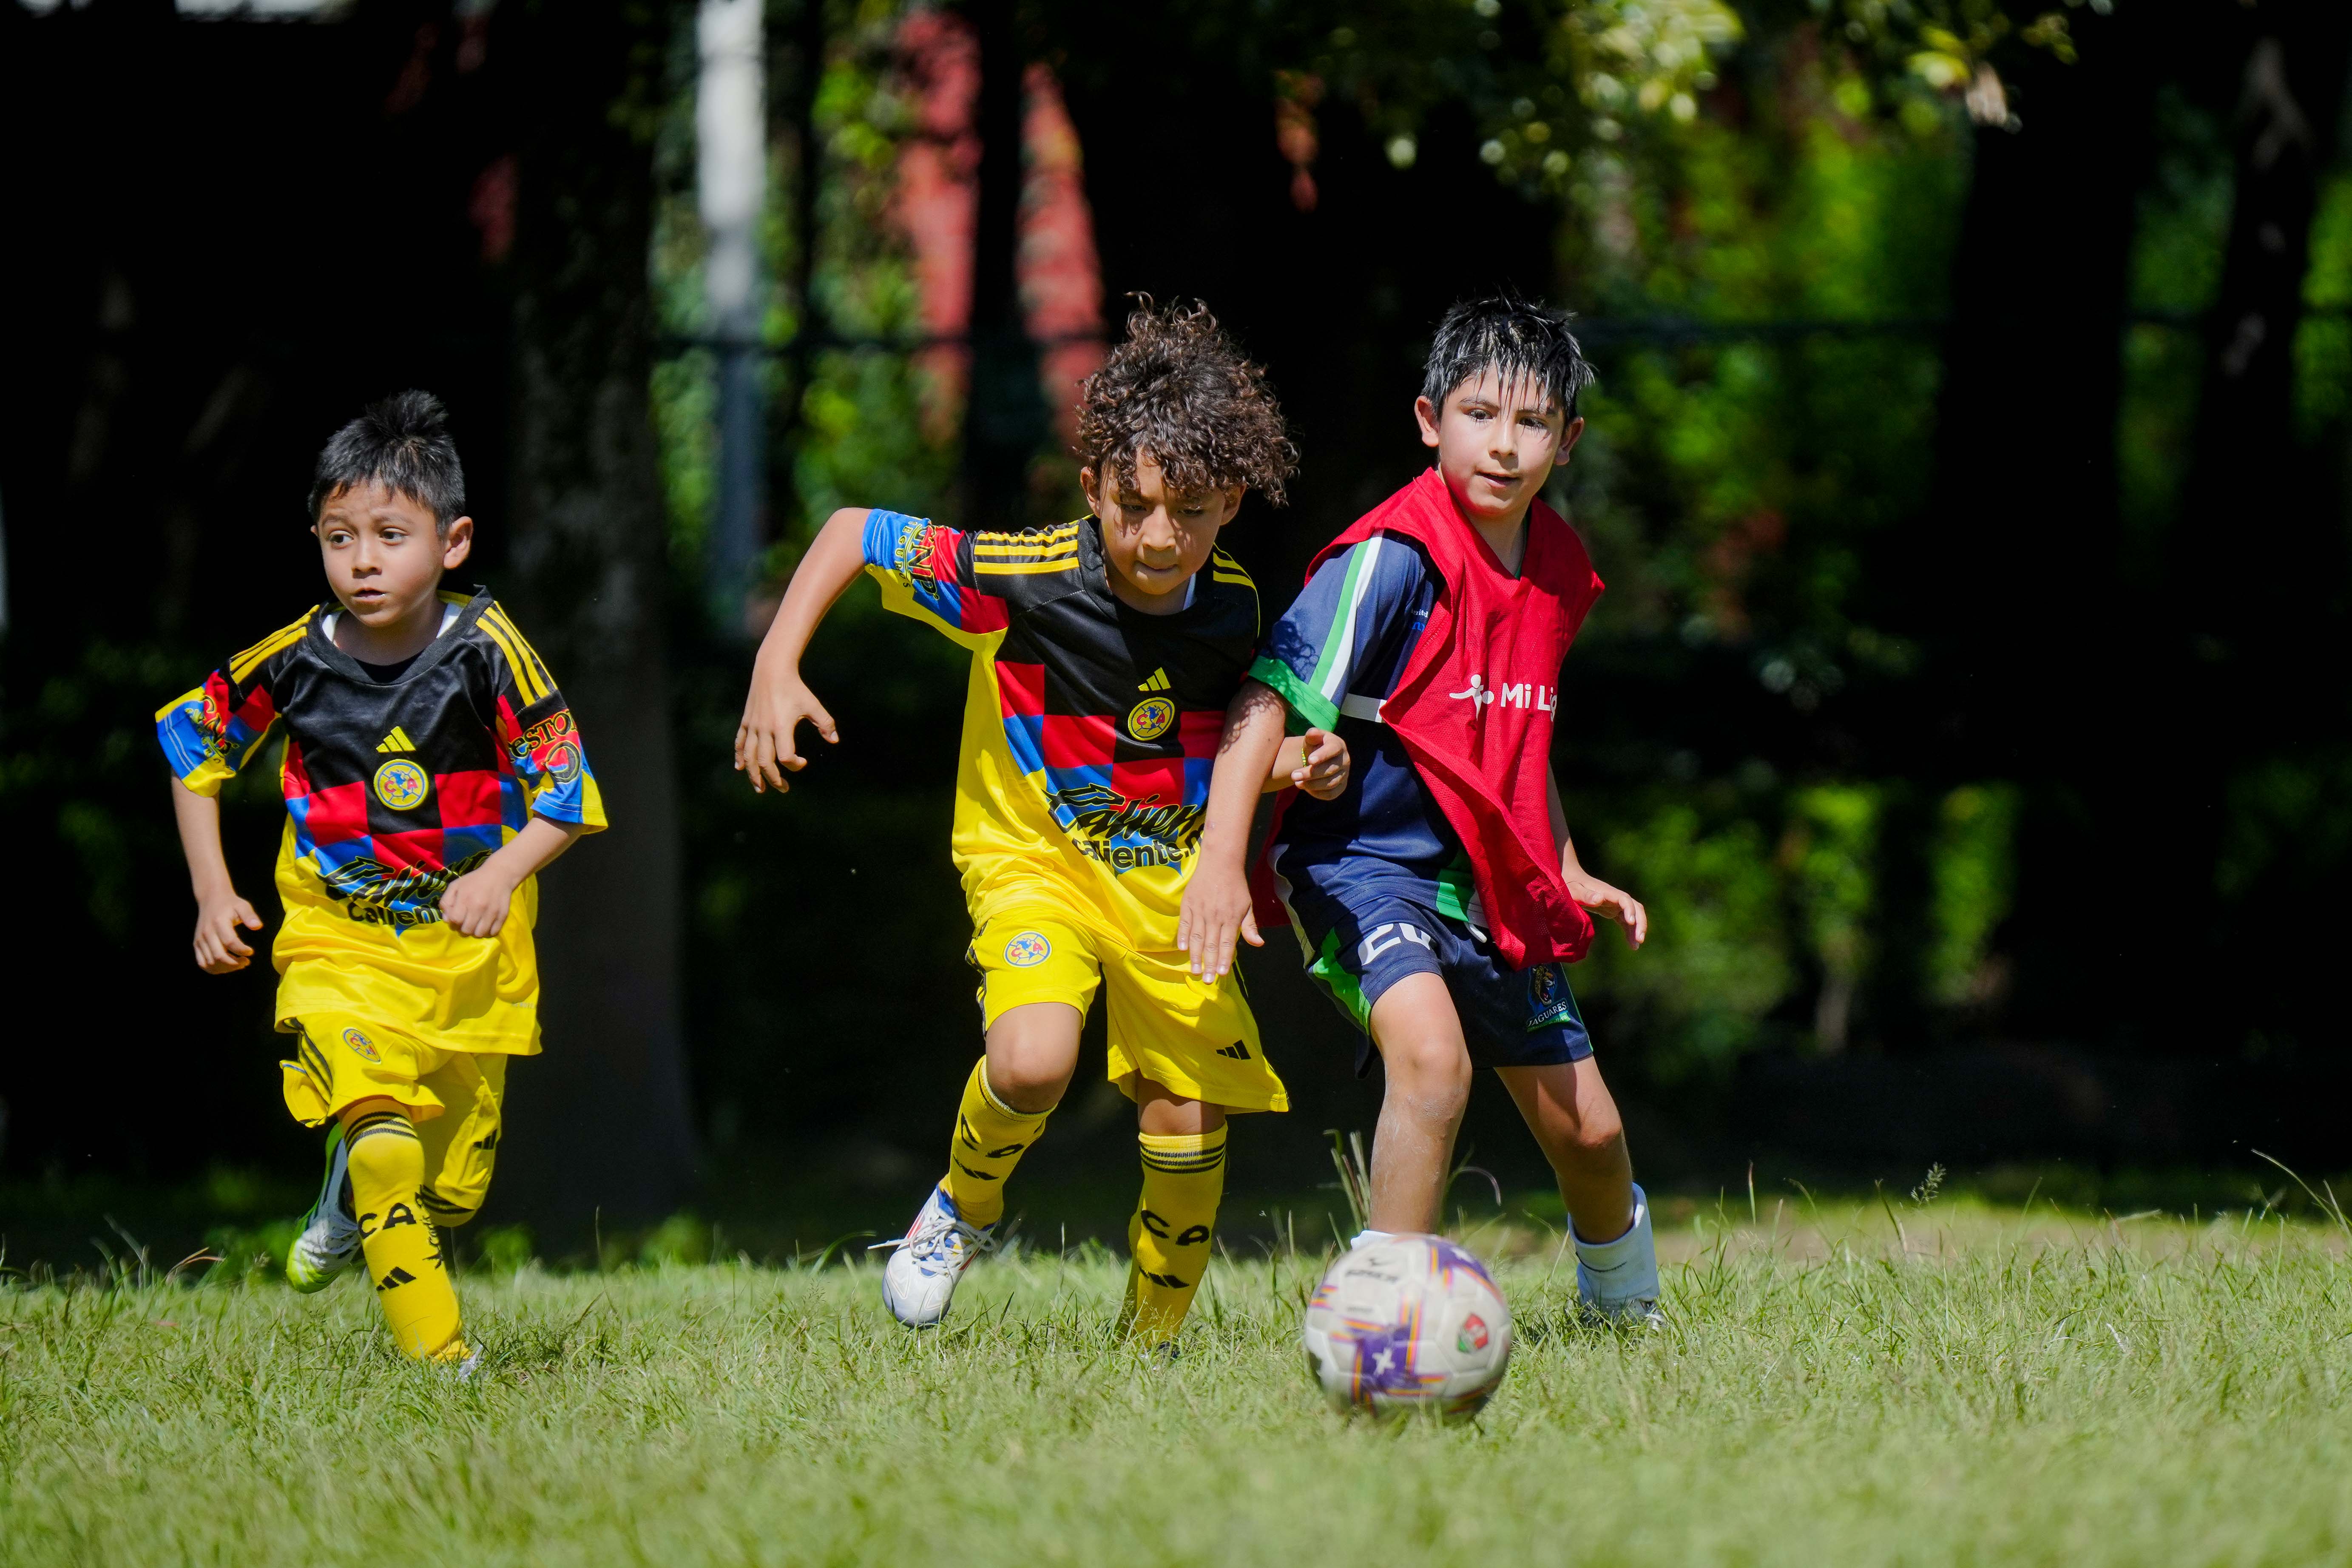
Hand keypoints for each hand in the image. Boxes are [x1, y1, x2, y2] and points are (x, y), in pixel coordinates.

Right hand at [193, 890, 262, 972]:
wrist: (211, 899)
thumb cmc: (230, 904)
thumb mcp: (242, 905)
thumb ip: (250, 915)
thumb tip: (258, 926)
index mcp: (219, 923)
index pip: (230, 942)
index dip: (242, 950)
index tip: (251, 952)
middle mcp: (207, 933)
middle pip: (219, 956)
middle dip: (235, 963)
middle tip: (246, 961)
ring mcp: (200, 940)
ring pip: (210, 963)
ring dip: (226, 968)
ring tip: (238, 964)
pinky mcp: (196, 944)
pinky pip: (202, 963)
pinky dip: (213, 969)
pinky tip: (226, 967)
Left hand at [440, 864, 519, 937]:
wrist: (499, 875)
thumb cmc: (474, 881)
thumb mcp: (455, 886)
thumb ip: (446, 902)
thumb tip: (446, 920)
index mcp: (465, 899)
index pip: (455, 920)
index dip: (454, 921)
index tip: (458, 917)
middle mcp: (478, 907)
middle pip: (467, 930)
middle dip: (464, 928)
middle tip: (467, 922)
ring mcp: (492, 912)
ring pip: (480, 934)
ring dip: (476, 931)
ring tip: (477, 924)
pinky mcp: (503, 915)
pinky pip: (494, 932)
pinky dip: (489, 931)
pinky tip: (487, 924)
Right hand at [734, 668, 837, 793]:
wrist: (772, 670)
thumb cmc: (795, 688)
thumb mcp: (813, 705)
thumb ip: (825, 723)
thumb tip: (835, 741)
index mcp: (781, 726)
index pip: (785, 757)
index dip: (794, 765)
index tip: (803, 762)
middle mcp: (764, 729)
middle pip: (765, 762)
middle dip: (774, 779)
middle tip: (784, 788)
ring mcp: (753, 726)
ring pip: (749, 757)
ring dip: (754, 775)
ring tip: (760, 789)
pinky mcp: (746, 722)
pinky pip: (740, 743)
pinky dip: (740, 757)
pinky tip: (740, 768)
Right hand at [1177, 858, 1261, 976]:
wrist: (1220, 862)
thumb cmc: (1236, 886)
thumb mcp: (1248, 905)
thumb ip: (1250, 927)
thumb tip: (1258, 944)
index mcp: (1230, 917)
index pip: (1227, 943)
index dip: (1225, 959)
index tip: (1222, 974)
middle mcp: (1214, 916)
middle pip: (1211, 944)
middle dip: (1209, 964)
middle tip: (1206, 980)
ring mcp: (1199, 910)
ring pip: (1196, 937)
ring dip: (1195, 955)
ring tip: (1194, 971)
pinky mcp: (1188, 904)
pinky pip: (1184, 924)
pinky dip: (1182, 936)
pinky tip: (1182, 949)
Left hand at [1290, 727, 1348, 799]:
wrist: (1317, 759)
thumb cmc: (1314, 746)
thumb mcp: (1311, 739)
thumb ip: (1312, 735)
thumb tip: (1312, 733)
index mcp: (1338, 745)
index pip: (1333, 749)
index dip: (1323, 755)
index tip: (1310, 760)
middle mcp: (1345, 760)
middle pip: (1330, 769)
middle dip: (1311, 774)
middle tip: (1294, 775)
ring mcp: (1344, 775)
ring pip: (1330, 783)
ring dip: (1312, 784)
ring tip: (1297, 782)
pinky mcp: (1341, 787)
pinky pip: (1331, 794)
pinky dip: (1317, 793)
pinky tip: (1305, 788)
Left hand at [1565, 871, 1646, 948]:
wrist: (1568, 878)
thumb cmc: (1569, 884)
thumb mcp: (1573, 890)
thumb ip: (1585, 895)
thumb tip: (1599, 899)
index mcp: (1606, 892)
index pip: (1624, 899)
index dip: (1630, 909)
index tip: (1630, 922)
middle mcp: (1614, 897)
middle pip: (1635, 907)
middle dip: (1640, 922)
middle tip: (1639, 939)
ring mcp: (1614, 904)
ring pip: (1633, 915)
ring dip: (1637, 929)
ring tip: (1636, 946)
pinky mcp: (1612, 910)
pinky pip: (1625, 921)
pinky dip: (1630, 931)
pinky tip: (1631, 944)